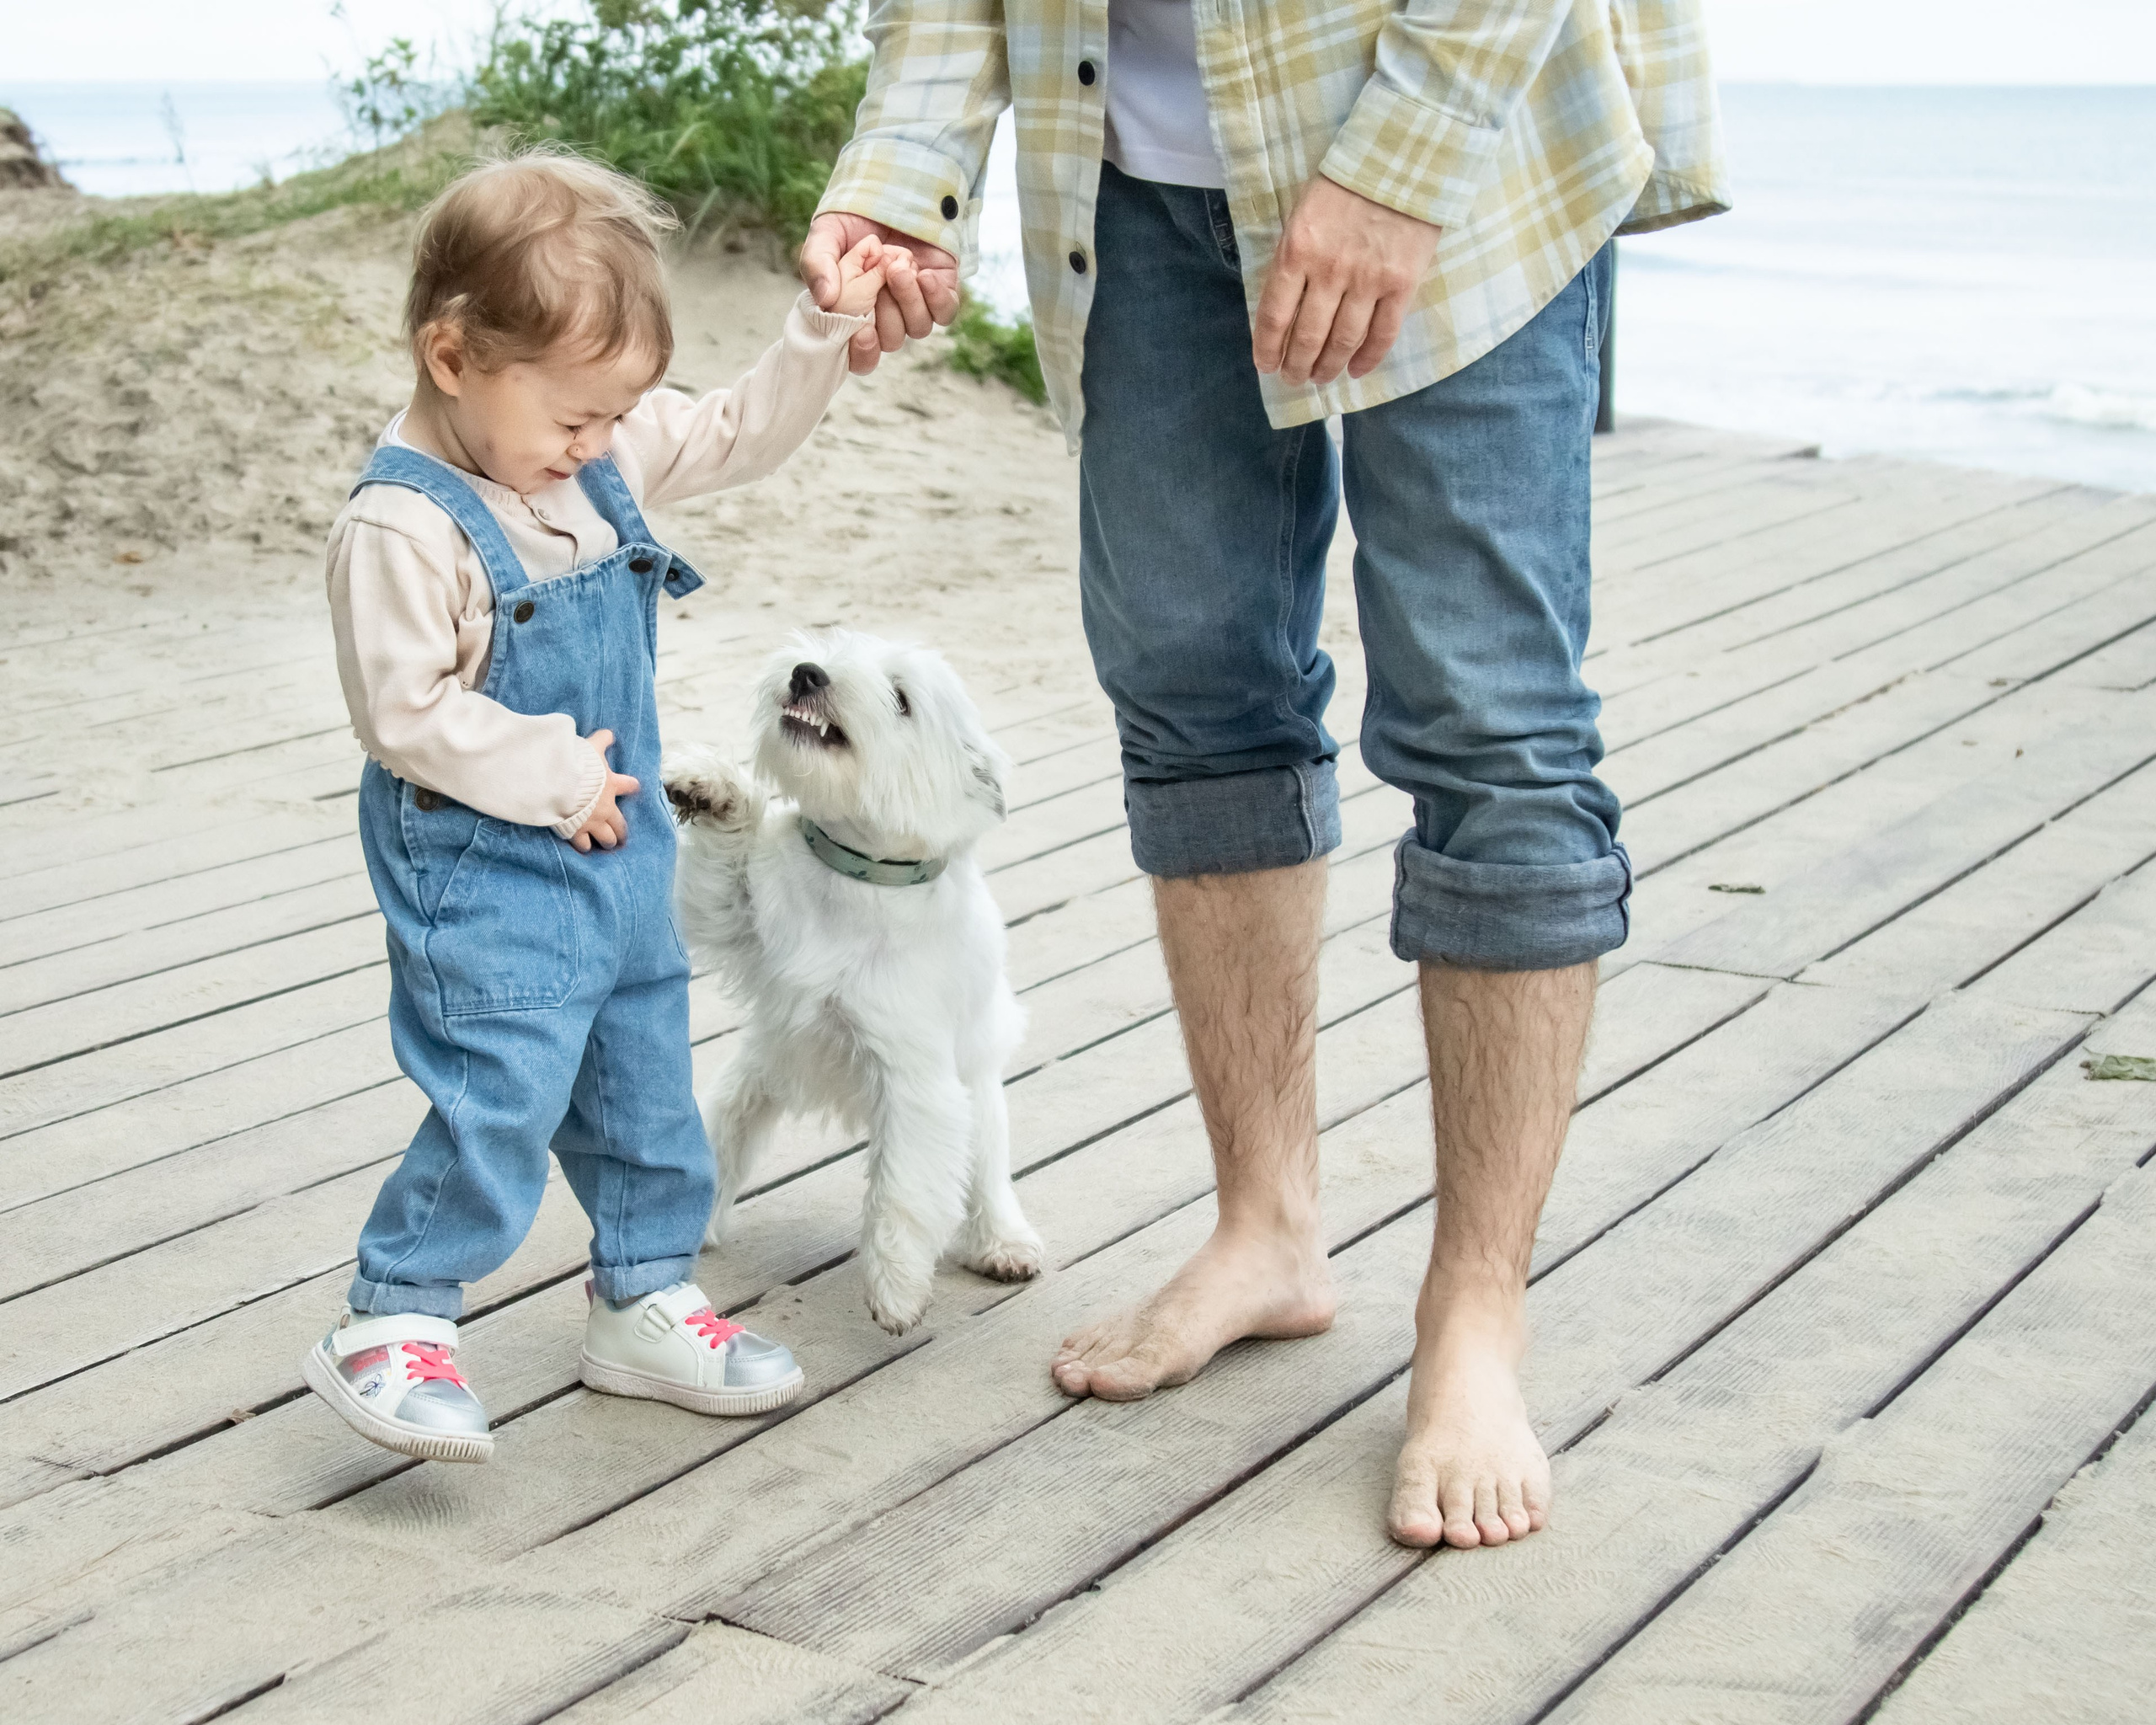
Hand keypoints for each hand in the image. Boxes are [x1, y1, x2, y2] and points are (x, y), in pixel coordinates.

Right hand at [568, 729, 639, 852]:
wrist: (558, 783)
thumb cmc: (576, 763)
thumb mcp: (591, 748)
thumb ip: (601, 741)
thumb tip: (609, 732)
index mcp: (612, 785)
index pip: (630, 785)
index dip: (632, 786)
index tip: (634, 788)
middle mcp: (606, 807)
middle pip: (620, 824)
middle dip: (622, 830)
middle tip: (622, 836)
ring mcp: (593, 822)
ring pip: (607, 838)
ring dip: (608, 841)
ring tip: (608, 844)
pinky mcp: (577, 831)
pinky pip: (584, 844)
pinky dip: (585, 846)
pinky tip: (585, 848)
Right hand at [801, 212, 961, 375]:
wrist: (890, 189)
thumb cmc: (852, 219)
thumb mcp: (826, 236)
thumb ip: (817, 264)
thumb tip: (826, 299)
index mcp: (855, 313)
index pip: (859, 355)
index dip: (862, 354)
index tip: (863, 333)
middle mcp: (886, 316)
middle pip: (890, 341)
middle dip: (885, 312)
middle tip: (880, 273)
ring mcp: (915, 305)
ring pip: (917, 328)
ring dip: (908, 301)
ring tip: (898, 266)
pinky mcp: (941, 291)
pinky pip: (944, 312)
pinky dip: (935, 297)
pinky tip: (924, 274)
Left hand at [1253, 176, 1440, 387]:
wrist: (1402, 159)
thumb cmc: (1345, 184)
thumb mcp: (1302, 214)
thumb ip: (1292, 259)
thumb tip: (1283, 308)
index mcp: (1296, 251)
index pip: (1274, 315)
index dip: (1267, 348)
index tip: (1265, 365)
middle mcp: (1329, 272)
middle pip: (1307, 336)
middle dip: (1296, 365)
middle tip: (1293, 379)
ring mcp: (1367, 281)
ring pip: (1343, 341)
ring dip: (1328, 367)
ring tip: (1320, 378)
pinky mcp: (1401, 285)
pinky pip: (1382, 334)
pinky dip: (1367, 358)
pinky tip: (1356, 370)